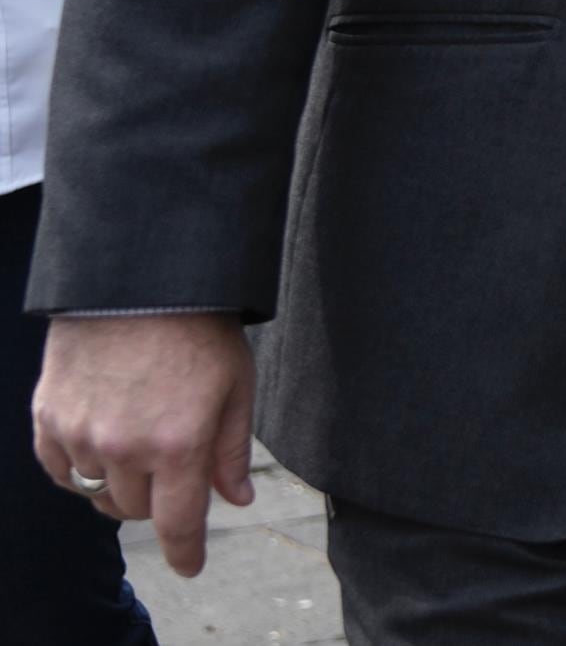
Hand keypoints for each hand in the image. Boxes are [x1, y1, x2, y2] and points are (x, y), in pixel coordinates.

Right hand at [32, 314, 255, 576]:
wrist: (138, 281)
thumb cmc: (198, 330)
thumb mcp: (236, 386)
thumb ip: (232, 451)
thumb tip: (236, 499)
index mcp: (179, 443)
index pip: (178, 523)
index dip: (186, 551)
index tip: (191, 566)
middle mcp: (125, 447)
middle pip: (137, 509)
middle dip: (158, 498)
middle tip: (171, 463)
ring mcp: (80, 434)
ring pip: (98, 493)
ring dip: (120, 483)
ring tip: (137, 442)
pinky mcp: (48, 417)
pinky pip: (59, 470)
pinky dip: (80, 468)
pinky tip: (99, 443)